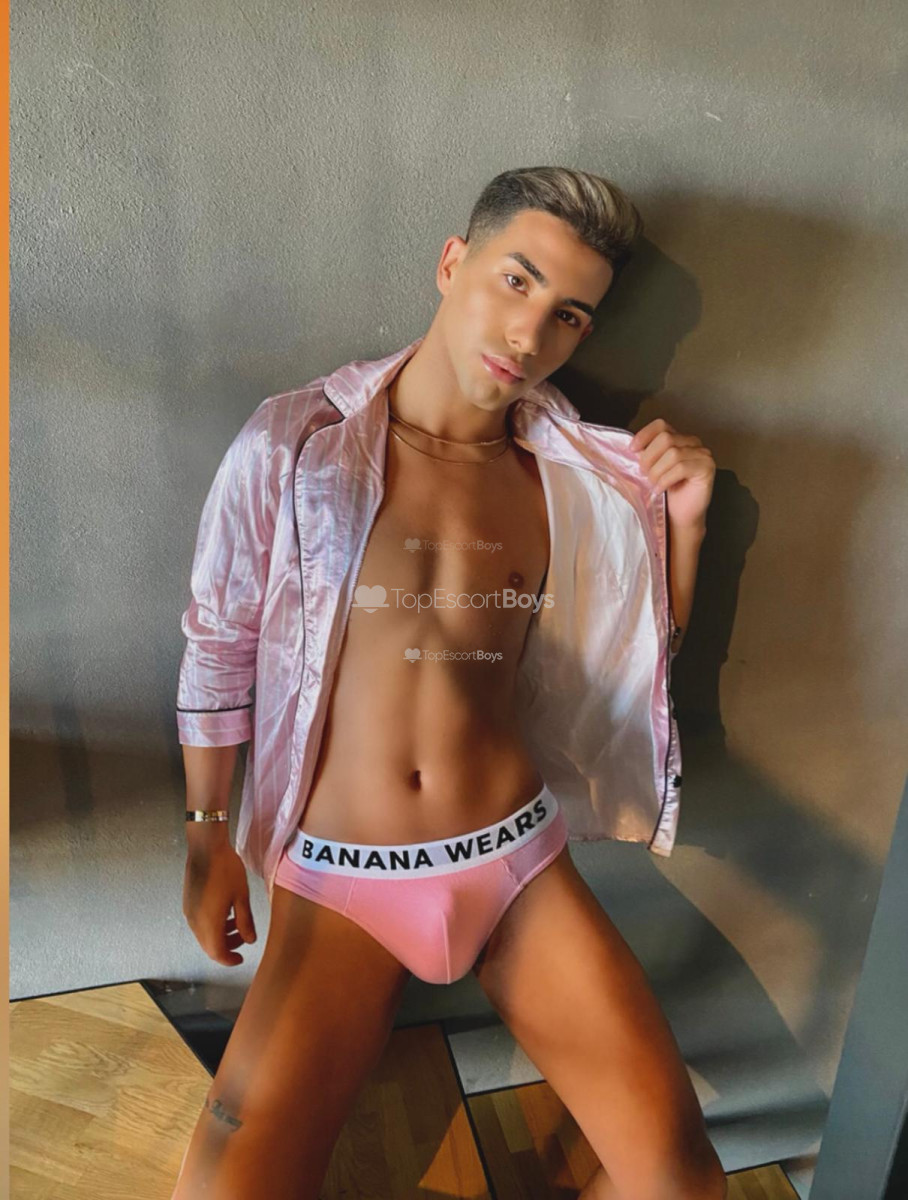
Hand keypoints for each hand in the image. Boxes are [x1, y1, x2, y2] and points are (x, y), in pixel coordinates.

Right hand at [183, 839, 256, 965]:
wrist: (206, 848)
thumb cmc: (225, 869)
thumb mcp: (241, 896)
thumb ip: (246, 921)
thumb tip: (250, 940)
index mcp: (208, 923)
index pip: (217, 953)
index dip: (229, 960)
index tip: (240, 959)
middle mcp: (194, 921)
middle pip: (209, 946)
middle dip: (227, 947)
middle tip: (243, 939)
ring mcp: (189, 912)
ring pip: (204, 935)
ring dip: (220, 935)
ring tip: (236, 923)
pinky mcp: (188, 902)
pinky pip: (199, 923)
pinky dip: (212, 925)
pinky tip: (225, 912)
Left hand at [629, 417, 714, 530]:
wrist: (681, 516)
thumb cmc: (667, 494)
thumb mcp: (652, 469)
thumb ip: (647, 455)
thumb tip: (633, 448)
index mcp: (679, 439)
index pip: (661, 425)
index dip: (644, 435)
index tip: (632, 449)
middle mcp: (692, 443)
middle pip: (665, 438)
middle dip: (649, 457)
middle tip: (644, 473)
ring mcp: (702, 454)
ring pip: (673, 453)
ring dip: (657, 471)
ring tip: (654, 483)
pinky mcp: (706, 468)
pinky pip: (681, 467)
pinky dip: (666, 479)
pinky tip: (660, 489)